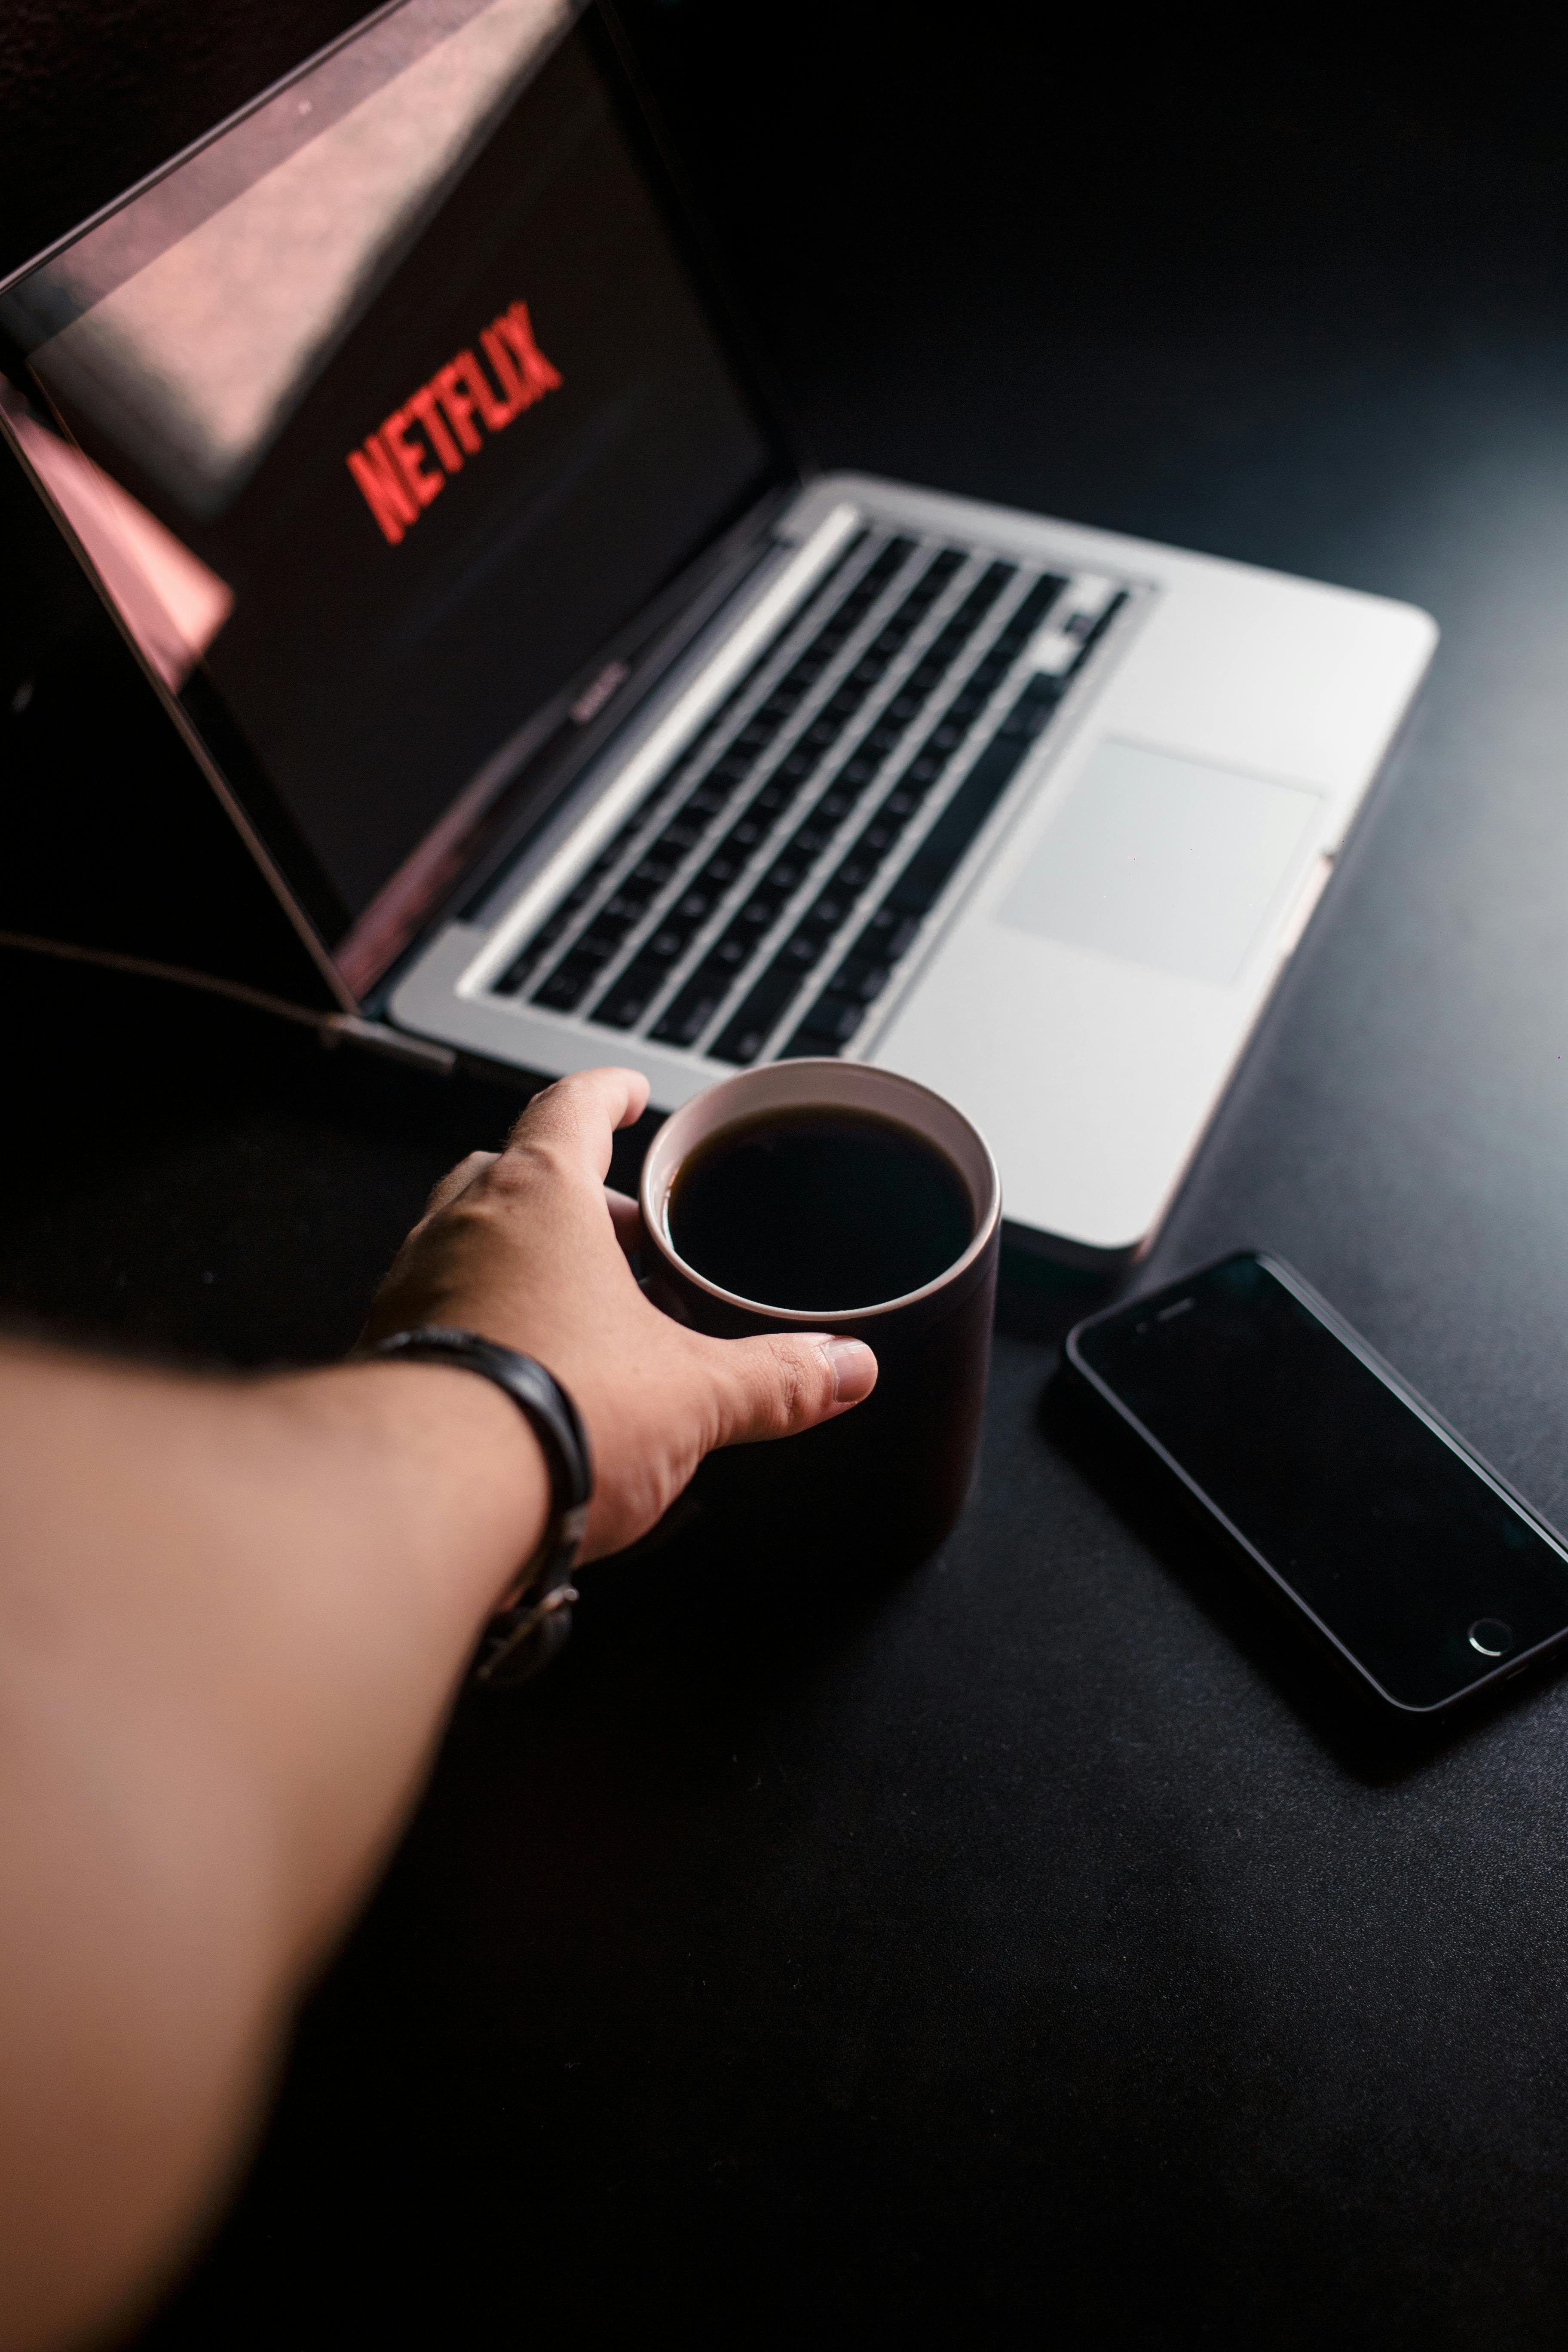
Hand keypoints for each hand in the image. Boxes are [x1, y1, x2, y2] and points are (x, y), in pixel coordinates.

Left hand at [360, 1067, 876, 1558]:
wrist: (426, 1504)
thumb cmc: (551, 1415)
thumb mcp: (693, 1397)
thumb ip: (775, 1380)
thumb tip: (844, 1369)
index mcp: (536, 1198)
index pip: (569, 1108)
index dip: (603, 1094)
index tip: (622, 1090)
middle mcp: (458, 1229)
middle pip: (510, 1175)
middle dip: (568, 1198)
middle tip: (621, 1237)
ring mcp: (407, 1294)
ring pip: (462, 1247)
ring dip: (518, 1266)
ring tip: (578, 1318)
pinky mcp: (380, 1364)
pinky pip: (431, 1322)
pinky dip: (477, 1332)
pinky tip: (519, 1383)